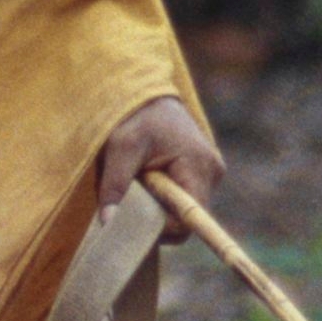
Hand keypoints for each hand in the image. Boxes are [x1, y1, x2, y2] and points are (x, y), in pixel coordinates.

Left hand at [95, 94, 229, 237]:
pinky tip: (146, 177)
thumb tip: (109, 223)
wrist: (148, 91)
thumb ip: (115, 186)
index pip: (189, 221)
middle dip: (155, 215)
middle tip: (130, 195)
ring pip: (182, 209)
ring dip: (157, 204)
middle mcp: (212, 173)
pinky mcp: (200, 172)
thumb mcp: (120, 147)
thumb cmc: (134, 114)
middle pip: (186, 218)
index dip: (161, 229)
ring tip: (138, 179)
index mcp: (199, 167)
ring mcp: (209, 173)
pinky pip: (181, 197)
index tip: (133, 217)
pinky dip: (161, 195)